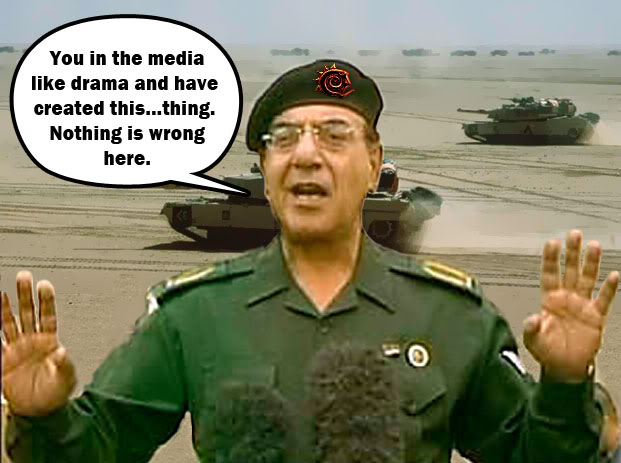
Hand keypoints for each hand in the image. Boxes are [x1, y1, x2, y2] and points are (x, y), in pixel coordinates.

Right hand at [1, 271, 75, 415]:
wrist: (39, 410)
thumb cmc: (56, 393)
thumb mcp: (66, 378)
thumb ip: (64, 365)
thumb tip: (62, 352)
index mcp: (49, 342)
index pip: (47, 316)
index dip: (46, 301)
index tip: (44, 285)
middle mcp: (32, 342)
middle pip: (27, 313)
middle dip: (25, 295)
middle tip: (24, 277)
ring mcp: (17, 349)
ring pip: (10, 322)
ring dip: (6, 307)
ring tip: (3, 291)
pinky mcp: (4, 360)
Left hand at [524, 230, 618, 380]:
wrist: (565, 366)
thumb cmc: (547, 351)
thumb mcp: (533, 340)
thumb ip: (532, 328)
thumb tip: (532, 319)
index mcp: (549, 300)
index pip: (550, 274)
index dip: (551, 259)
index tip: (552, 243)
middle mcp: (566, 298)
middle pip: (570, 271)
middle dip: (572, 253)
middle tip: (574, 235)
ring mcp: (581, 305)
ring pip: (587, 279)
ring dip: (591, 263)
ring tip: (594, 246)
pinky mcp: (596, 316)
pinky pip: (603, 299)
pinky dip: (609, 288)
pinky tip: (613, 275)